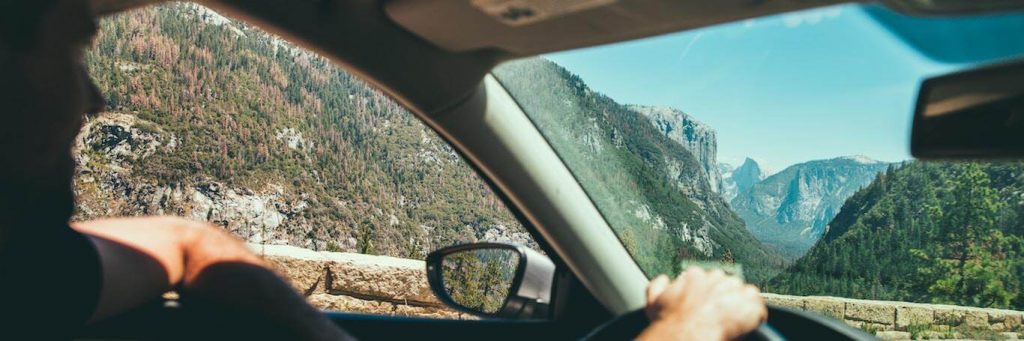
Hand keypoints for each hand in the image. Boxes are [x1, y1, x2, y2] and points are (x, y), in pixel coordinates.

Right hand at [638, 267, 766, 340]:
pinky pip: (759, 308)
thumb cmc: (669, 322)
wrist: (686, 334)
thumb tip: (664, 279)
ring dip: (740, 306)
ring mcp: (735, 288)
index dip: (707, 295)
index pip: (706, 279)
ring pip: (744, 294)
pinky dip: (754, 317)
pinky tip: (745, 327)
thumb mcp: (653, 301)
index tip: (705, 307)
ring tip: (731, 322)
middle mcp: (716, 277)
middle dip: (724, 298)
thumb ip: (657, 285)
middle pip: (726, 284)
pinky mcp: (751, 303)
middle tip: (718, 316)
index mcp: (695, 275)